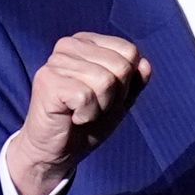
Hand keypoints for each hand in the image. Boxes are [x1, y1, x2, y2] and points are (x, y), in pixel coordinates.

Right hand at [6, 32, 149, 194]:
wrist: (57, 152)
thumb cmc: (86, 124)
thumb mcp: (119, 101)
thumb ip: (134, 81)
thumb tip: (145, 64)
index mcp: (87, 42)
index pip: (129, 51)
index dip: (126, 82)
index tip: (104, 96)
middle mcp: (69, 45)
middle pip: (120, 65)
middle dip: (114, 96)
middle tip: (92, 107)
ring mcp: (56, 61)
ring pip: (105, 81)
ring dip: (100, 107)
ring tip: (81, 112)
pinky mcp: (48, 80)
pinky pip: (86, 96)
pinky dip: (86, 114)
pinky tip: (72, 117)